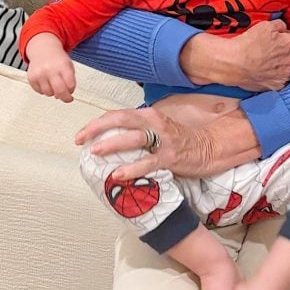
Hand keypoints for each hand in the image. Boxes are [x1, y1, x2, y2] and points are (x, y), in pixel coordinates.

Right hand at [26, 32, 75, 102]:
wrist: (42, 49)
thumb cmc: (57, 59)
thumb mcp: (68, 65)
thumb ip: (70, 80)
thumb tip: (65, 96)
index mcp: (62, 65)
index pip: (70, 84)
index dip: (71, 91)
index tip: (71, 93)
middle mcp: (50, 69)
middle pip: (59, 91)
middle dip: (65, 98)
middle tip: (67, 98)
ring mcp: (40, 74)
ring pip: (49, 93)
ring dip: (53, 92)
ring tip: (54, 84)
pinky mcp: (31, 78)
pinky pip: (40, 91)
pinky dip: (44, 90)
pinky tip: (46, 83)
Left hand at [75, 106, 215, 179]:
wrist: (209, 146)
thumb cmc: (179, 140)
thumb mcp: (156, 129)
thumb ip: (137, 131)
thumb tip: (110, 141)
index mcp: (148, 115)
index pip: (117, 115)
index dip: (97, 123)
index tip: (81, 135)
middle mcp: (154, 123)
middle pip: (121, 119)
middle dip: (97, 128)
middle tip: (80, 139)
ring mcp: (163, 140)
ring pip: (134, 138)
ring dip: (112, 144)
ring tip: (95, 151)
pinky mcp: (171, 157)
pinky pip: (149, 162)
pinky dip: (132, 168)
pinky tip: (118, 174)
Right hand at [181, 19, 289, 92]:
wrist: (235, 63)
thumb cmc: (249, 43)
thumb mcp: (266, 25)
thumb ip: (280, 25)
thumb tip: (283, 28)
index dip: (281, 38)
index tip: (273, 40)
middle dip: (282, 52)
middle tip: (267, 52)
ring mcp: (286, 74)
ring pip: (286, 68)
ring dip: (279, 65)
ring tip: (265, 63)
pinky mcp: (277, 85)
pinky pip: (279, 80)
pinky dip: (273, 77)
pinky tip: (264, 73)